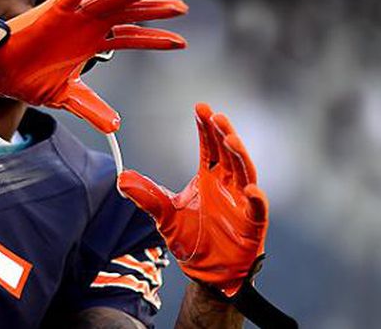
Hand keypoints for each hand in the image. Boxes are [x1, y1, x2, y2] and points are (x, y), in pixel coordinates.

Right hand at [0, 0, 187, 132]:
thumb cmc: (26, 77)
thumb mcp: (66, 96)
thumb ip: (90, 108)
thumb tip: (113, 124)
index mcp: (91, 43)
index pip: (131, 36)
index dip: (156, 39)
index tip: (179, 42)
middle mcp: (86, 26)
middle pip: (129, 14)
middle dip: (156, 10)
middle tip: (181, 8)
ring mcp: (72, 17)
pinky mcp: (53, 11)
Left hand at [116, 103, 268, 297]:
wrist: (207, 272)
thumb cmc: (191, 239)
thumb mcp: (164, 215)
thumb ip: (146, 196)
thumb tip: (122, 178)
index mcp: (209, 178)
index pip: (209, 147)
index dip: (206, 128)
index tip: (201, 108)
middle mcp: (228, 185)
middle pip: (228, 153)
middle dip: (223, 133)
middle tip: (216, 116)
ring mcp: (242, 203)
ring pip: (245, 173)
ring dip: (239, 155)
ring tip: (231, 138)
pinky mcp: (252, 225)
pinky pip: (257, 210)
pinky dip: (257, 199)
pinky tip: (252, 189)